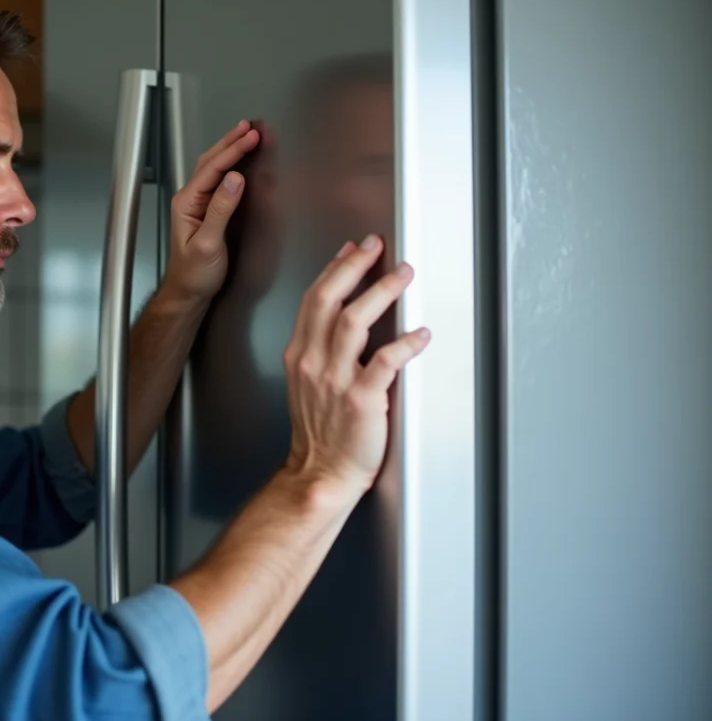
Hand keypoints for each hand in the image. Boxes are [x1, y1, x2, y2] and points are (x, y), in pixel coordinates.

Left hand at [160, 121, 260, 304]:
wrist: (188, 293)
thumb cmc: (195, 273)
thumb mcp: (209, 244)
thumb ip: (221, 210)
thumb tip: (235, 179)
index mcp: (187, 203)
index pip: (212, 169)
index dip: (233, 151)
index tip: (251, 137)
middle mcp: (190, 199)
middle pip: (210, 162)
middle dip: (231, 142)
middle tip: (251, 127)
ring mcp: (198, 204)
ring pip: (213, 168)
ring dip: (230, 150)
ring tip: (246, 134)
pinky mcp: (208, 211)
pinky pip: (219, 180)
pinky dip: (231, 165)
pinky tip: (240, 159)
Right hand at [282, 235, 429, 501]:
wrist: (320, 473)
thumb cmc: (319, 434)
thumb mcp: (306, 384)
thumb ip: (320, 352)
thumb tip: (344, 321)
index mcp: (299, 355)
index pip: (314, 300)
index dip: (335, 270)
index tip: (352, 250)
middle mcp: (313, 362)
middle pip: (329, 300)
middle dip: (354, 267)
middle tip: (376, 247)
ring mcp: (335, 380)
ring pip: (355, 321)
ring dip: (382, 292)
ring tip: (403, 275)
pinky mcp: (361, 400)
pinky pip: (385, 362)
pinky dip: (405, 344)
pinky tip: (421, 334)